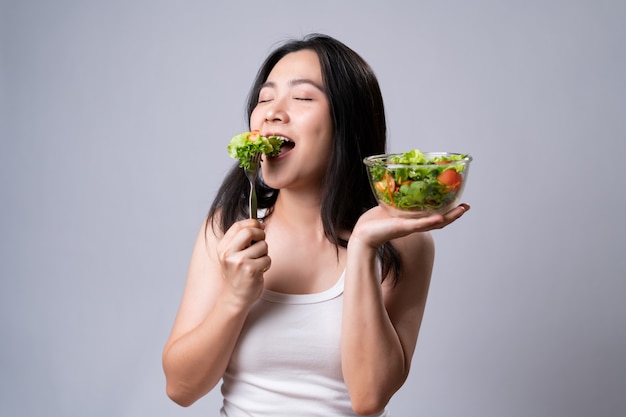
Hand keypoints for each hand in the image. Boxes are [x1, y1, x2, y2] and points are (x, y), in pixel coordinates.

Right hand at [216, 219, 270, 305]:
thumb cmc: (238, 276)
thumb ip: (242, 240)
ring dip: (264, 253)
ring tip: (257, 262)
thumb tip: (260, 224)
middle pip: (249, 231)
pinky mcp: (250, 270)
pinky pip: (267, 259)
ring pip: (262, 245)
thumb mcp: (233, 256)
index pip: (238, 226)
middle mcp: (228, 254)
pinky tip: (259, 271)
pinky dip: (266, 264)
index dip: (252, 222)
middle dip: (260, 234)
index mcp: (223, 248)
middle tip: (261, 242)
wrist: (235, 297)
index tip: (260, 226)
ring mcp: (239, 262)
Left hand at [350, 204, 469, 249]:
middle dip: (455, 214)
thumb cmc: (374, 221)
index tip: (462, 203)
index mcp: (414, 220)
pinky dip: (429, 221)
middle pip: (440, 220)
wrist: (363, 234)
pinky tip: (440, 217)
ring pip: (434, 223)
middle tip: (467, 206)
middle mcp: (415, 224)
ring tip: (461, 210)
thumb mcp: (389, 206)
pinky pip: (418, 225)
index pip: (436, 215)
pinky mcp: (402, 227)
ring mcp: (410, 226)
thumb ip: (396, 198)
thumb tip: (399, 181)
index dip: (450, 210)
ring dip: (449, 217)